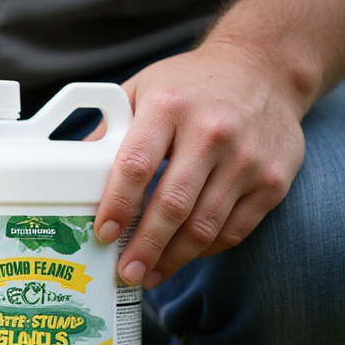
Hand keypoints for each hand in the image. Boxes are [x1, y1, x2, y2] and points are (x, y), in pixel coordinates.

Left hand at [94, 41, 306, 288]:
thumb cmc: (190, 86)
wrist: (264, 70)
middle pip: (173, 204)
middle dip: (145, 247)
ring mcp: (247, 158)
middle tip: (126, 272)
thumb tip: (70, 176)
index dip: (117, 205)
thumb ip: (110, 132)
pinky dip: (207, 250)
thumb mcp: (143, 90)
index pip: (136, 164)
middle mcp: (212, 131)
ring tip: (150, 275)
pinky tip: (184, 256)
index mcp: (169, 107)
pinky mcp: (274, 179)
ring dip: (173, 259)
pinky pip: (235, 229)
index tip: (104, 234)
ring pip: (205, 225)